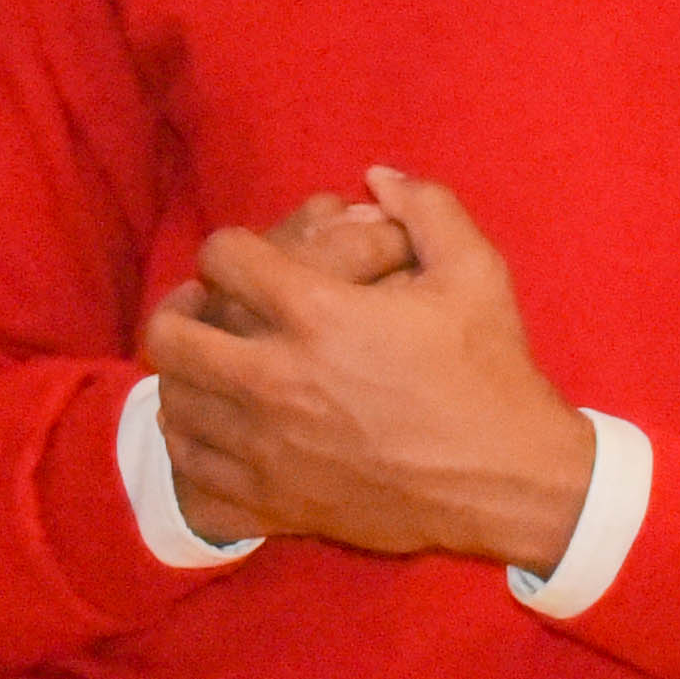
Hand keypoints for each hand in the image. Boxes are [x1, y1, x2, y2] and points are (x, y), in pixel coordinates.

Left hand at [145, 169, 596, 570]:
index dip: (231, 247)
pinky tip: (221, 434)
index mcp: (318, 314)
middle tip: (210, 308)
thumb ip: (427, 208)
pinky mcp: (274, 504)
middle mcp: (275, 380)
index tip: (251, 260)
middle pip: (171, 334)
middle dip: (183, 308)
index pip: (223, 257)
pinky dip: (195, 449)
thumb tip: (377, 174)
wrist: (508, 481)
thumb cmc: (490, 371)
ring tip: (214, 367)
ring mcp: (267, 449)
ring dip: (186, 376)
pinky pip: (193, 476)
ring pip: (174, 404)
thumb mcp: (476, 271)